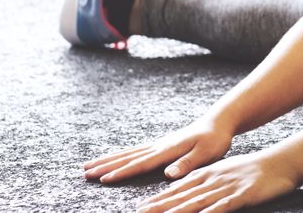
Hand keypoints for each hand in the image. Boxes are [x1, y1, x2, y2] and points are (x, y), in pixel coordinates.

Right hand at [83, 121, 232, 184]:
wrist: (218, 122)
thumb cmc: (214, 140)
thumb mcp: (206, 153)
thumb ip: (187, 164)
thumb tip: (168, 174)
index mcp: (168, 150)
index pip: (141, 163)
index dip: (122, 172)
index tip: (104, 179)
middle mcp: (158, 146)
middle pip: (127, 157)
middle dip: (105, 166)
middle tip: (84, 173)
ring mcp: (157, 144)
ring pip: (127, 153)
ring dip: (107, 160)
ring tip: (88, 166)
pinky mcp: (159, 145)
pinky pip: (134, 151)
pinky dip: (119, 156)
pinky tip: (112, 159)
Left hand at [136, 150, 298, 212]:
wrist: (280, 162)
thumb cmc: (251, 169)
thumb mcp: (222, 171)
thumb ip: (201, 180)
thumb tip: (179, 188)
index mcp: (208, 174)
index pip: (178, 188)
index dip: (159, 198)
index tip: (141, 207)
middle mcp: (214, 179)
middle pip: (183, 196)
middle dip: (161, 206)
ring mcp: (227, 187)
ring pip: (199, 201)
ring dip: (179, 211)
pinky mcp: (243, 195)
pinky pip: (224, 206)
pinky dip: (211, 212)